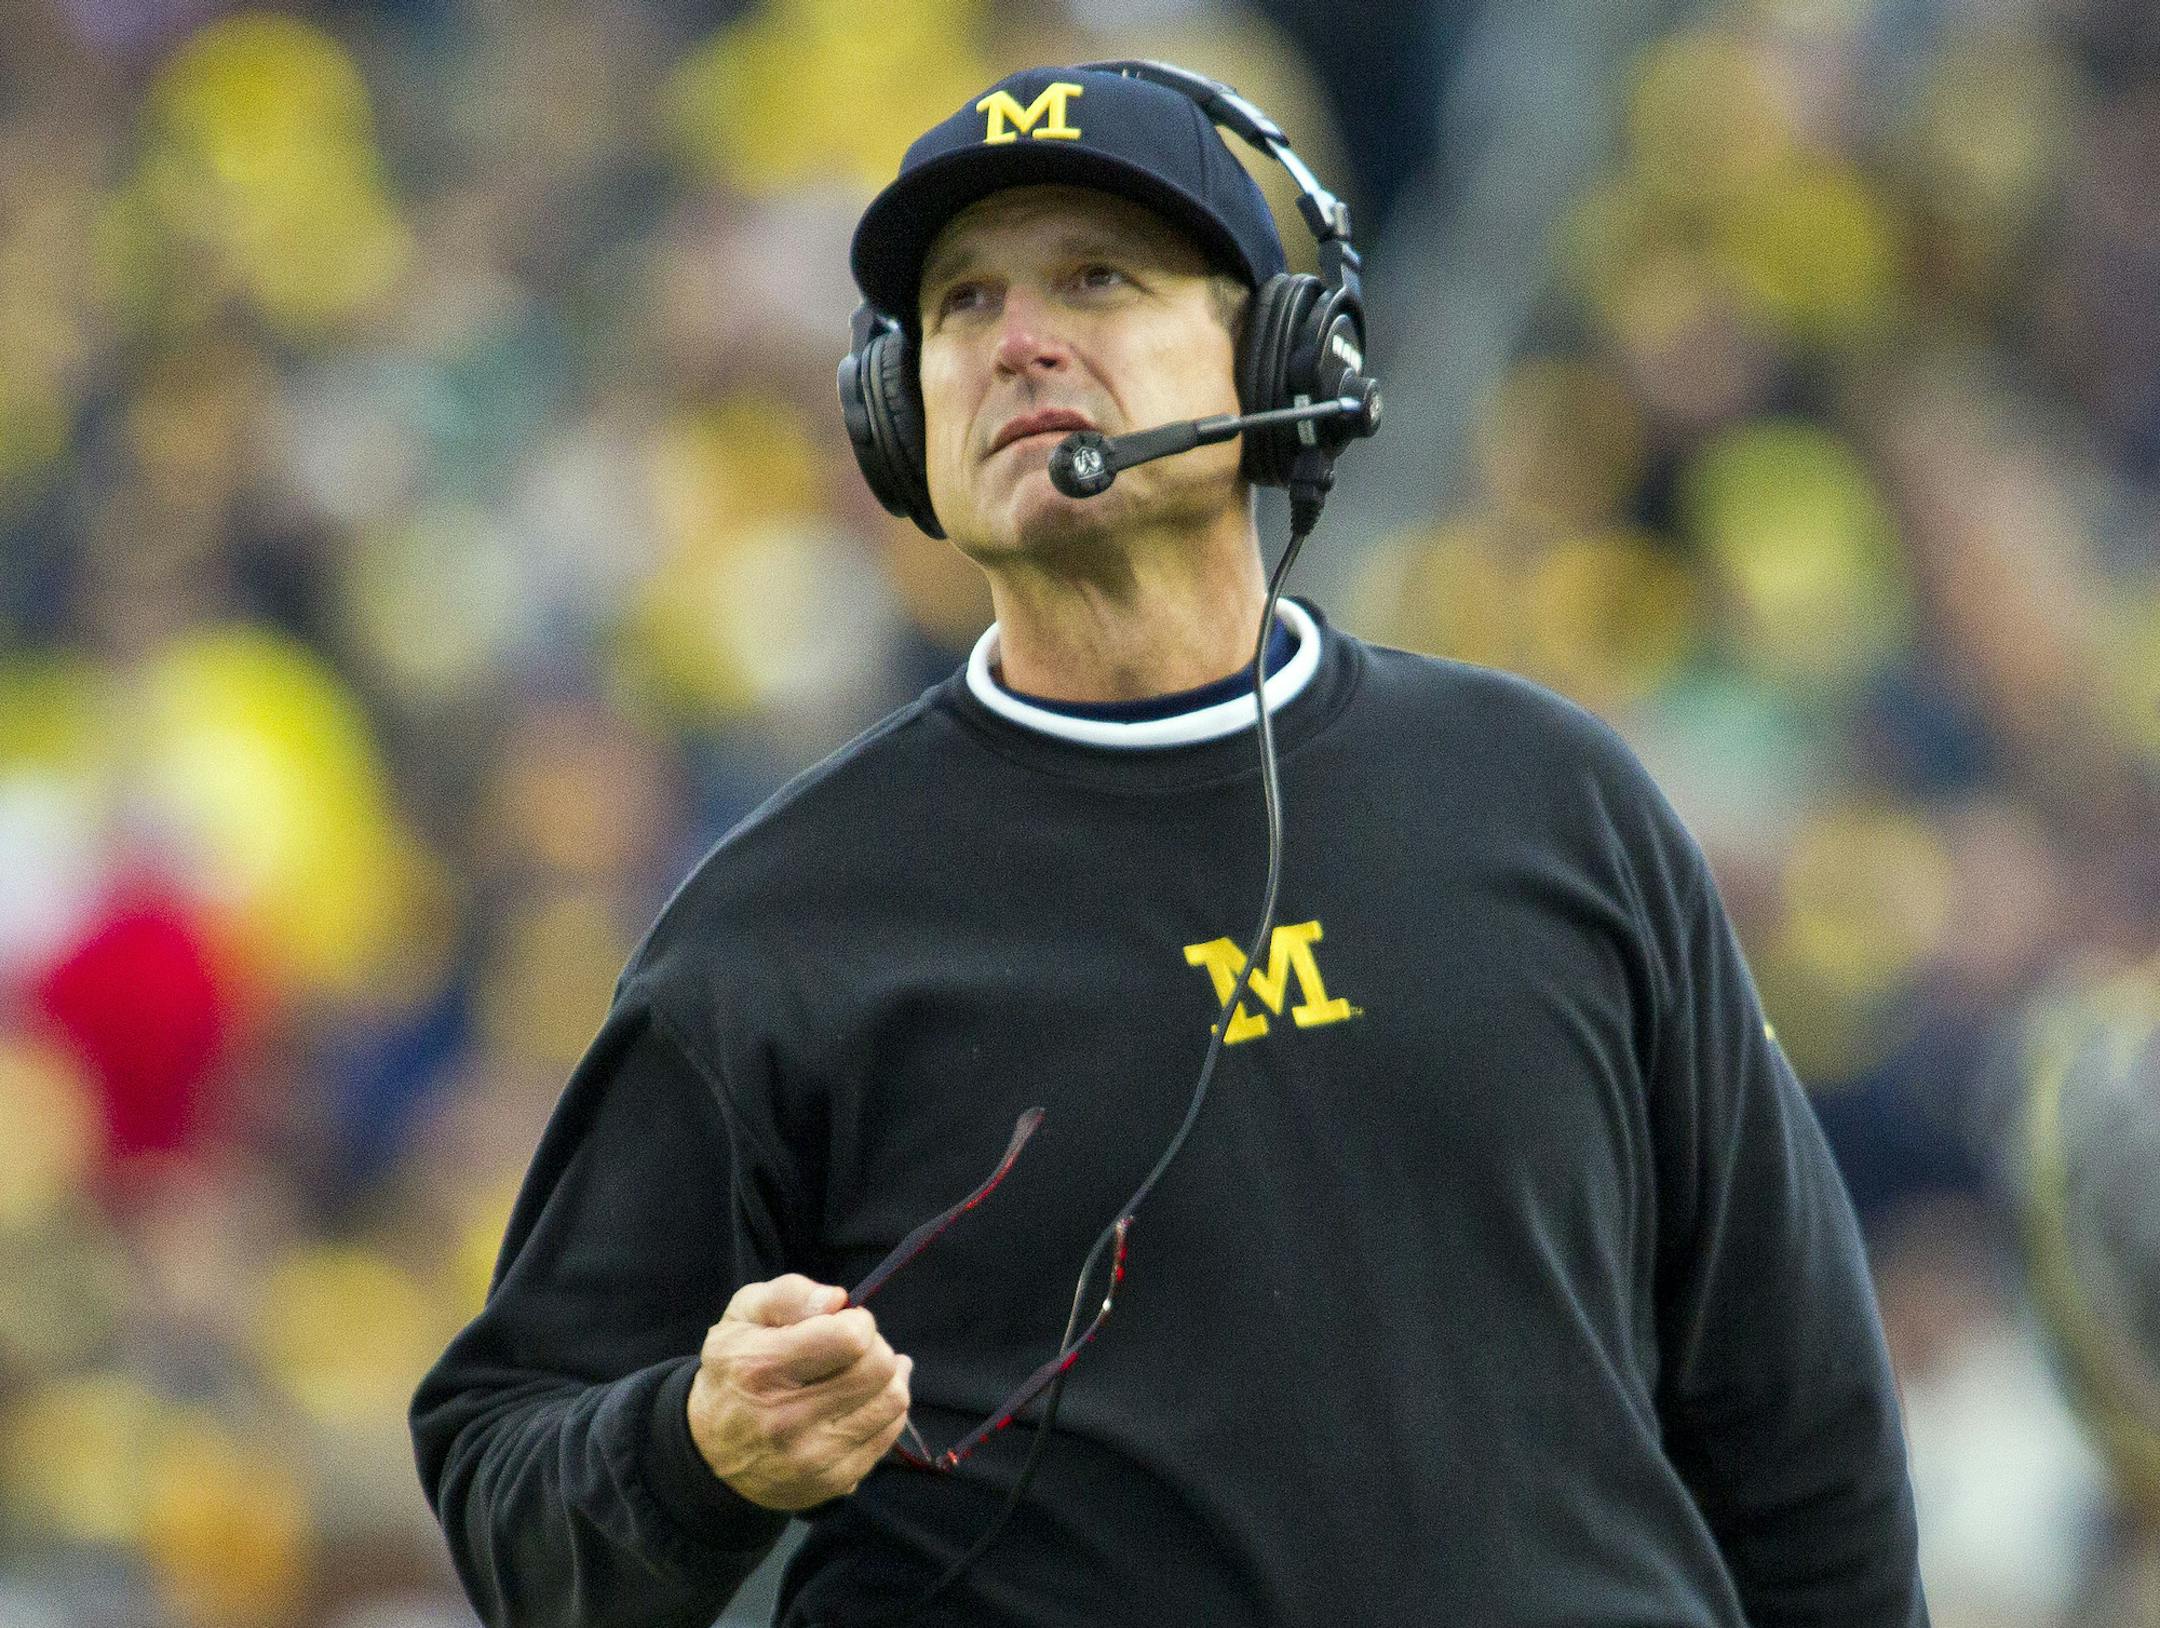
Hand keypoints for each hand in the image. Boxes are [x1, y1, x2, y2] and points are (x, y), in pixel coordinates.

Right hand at [687, 1274, 913, 1510]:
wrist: (710, 1452)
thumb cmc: (735, 1369)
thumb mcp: (744, 1315)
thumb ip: (789, 1294)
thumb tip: (838, 1300)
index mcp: (761, 1369)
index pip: (851, 1339)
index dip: (857, 1321)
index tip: (842, 1324)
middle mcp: (786, 1420)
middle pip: (879, 1368)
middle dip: (874, 1347)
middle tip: (850, 1350)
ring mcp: (812, 1458)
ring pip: (893, 1401)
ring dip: (886, 1378)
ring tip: (860, 1372)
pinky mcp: (833, 1482)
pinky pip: (889, 1434)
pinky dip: (883, 1410)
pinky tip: (861, 1401)